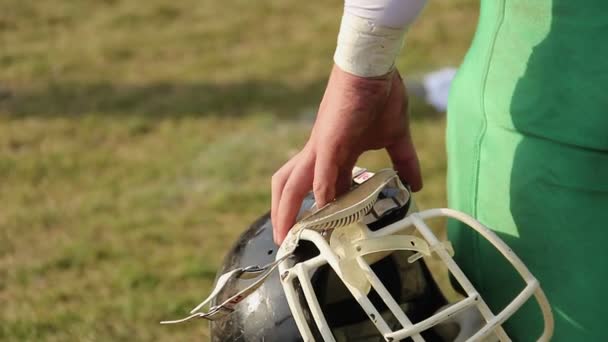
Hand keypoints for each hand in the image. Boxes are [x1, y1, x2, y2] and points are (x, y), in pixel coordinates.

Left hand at [271, 65, 421, 243]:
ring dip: (287, 211)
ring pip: (292, 184)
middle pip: (288, 186)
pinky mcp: (329, 140)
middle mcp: (320, 154)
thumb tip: (415, 184)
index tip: (318, 233)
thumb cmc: (379, 96)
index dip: (316, 212)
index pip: (319, 189)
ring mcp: (321, 147)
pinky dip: (320, 194)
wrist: (374, 67)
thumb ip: (403, 162)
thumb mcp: (395, 137)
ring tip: (286, 237)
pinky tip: (323, 212)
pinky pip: (320, 173)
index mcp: (333, 154)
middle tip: (284, 240)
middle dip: (282, 213)